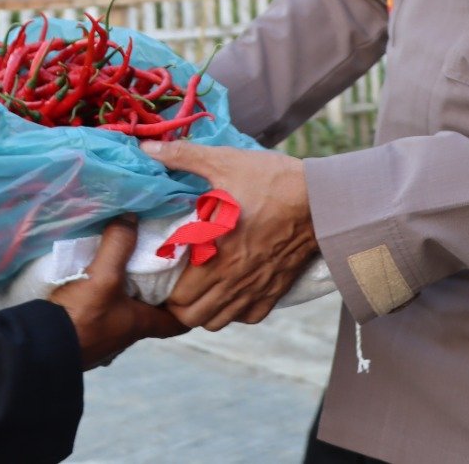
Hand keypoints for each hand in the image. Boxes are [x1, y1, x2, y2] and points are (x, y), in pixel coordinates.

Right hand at [48, 217, 184, 368]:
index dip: (189, 307)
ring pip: (124, 314)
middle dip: (155, 294)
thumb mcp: (103, 276)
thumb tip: (132, 215)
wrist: (40, 347)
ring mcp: (103, 339)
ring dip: (125, 297)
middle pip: (150, 315)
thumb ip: (118, 244)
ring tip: (122, 270)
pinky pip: (99, 315)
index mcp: (140, 324)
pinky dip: (101, 301)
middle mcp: (125, 334)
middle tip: (157, 267)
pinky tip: (89, 284)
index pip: (177, 322)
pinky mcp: (81, 336)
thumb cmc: (80, 318)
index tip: (193, 288)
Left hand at [141, 141, 317, 330]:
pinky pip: (247, 317)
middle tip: (175, 281)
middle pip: (191, 315)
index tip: (162, 270)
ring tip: (200, 289)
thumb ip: (183, 157)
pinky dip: (235, 311)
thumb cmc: (271, 180)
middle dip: (177, 303)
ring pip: (217, 322)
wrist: (322, 200)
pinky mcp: (275, 290)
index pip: (176, 295)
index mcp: (213, 250)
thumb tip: (146, 146)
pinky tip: (231, 290)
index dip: (163, 287)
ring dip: (203, 310)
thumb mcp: (224, 162)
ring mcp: (254, 287)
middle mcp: (231, 277)